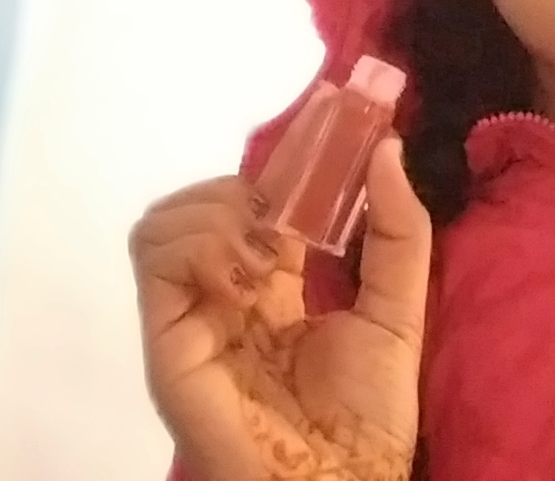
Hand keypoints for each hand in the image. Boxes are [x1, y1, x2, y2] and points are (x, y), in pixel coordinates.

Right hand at [131, 138, 430, 480]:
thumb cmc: (368, 414)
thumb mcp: (398, 309)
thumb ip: (397, 231)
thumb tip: (387, 148)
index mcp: (274, 287)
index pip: (259, 203)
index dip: (286, 168)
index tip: (329, 139)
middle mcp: (224, 295)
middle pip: (203, 202)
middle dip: (251, 188)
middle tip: (296, 215)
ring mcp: (191, 316)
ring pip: (166, 221)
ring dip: (223, 215)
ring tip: (273, 256)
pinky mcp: (167, 338)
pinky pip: (156, 258)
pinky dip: (204, 244)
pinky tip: (252, 277)